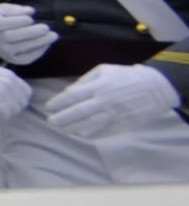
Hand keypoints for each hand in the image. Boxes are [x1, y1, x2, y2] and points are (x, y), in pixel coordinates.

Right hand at [0, 3, 59, 65]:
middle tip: (46, 28)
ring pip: (21, 48)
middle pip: (11, 37)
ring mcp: (3, 51)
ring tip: (53, 35)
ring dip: (39, 42)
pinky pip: (26, 58)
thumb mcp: (1, 9)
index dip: (17, 22)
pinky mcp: (12, 60)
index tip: (30, 18)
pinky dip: (38, 51)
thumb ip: (15, 9)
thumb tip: (30, 11)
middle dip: (31, 32)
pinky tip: (47, 43)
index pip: (1, 24)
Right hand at [0, 54, 34, 117]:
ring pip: (14, 110)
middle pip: (22, 102)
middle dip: (14, 106)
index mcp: (10, 76)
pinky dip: (0, 116)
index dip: (20, 98)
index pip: (26, 92)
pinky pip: (5, 114)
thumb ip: (3, 79)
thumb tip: (6, 88)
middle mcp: (11, 85)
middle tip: (3, 108)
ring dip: (7, 112)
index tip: (12, 101)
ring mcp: (4, 94)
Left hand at [48, 60, 188, 136]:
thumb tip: (69, 91)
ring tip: (63, 129)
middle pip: (78, 112)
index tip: (49, 107)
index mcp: (99, 86)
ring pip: (90, 124)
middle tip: (51, 121)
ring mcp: (115, 114)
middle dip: (62, 118)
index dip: (58, 102)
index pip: (72, 96)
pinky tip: (83, 134)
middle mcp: (105, 101)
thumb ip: (85, 81)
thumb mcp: (104, 71)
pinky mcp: (124, 124)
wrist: (156, 88)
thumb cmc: (126, 76)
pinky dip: (92, 134)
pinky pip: (105, 132)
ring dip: (74, 128)